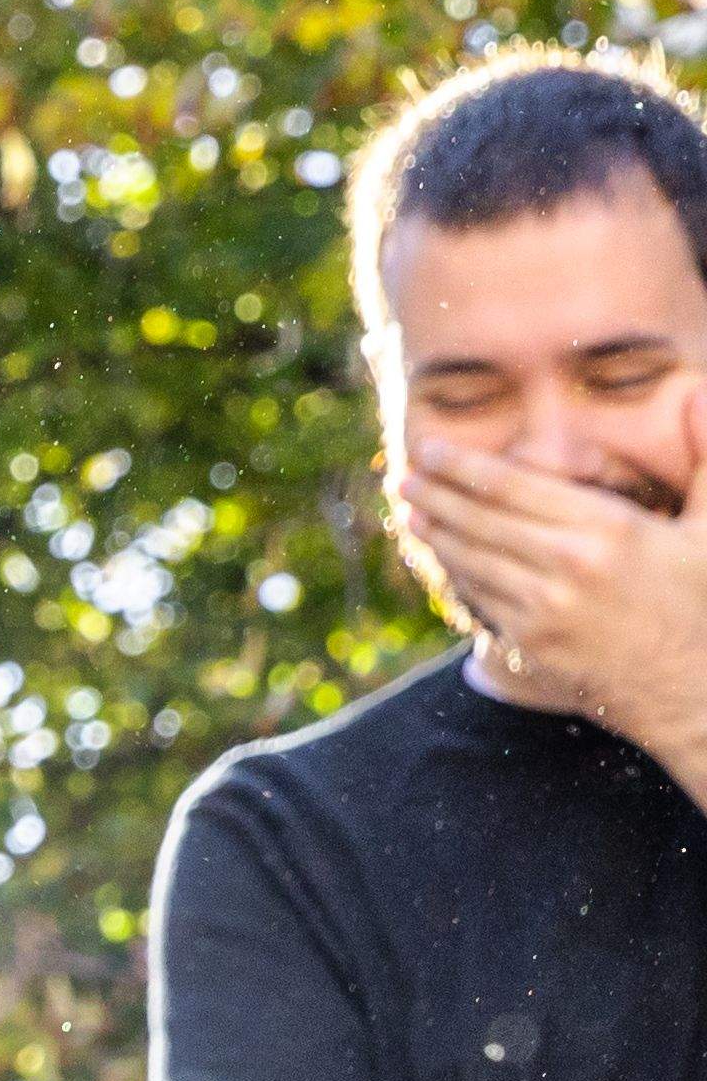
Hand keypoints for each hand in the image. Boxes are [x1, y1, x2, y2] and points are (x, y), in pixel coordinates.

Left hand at [397, 433, 706, 777]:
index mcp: (608, 529)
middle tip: (403, 475)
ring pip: (471, 558)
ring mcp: (545, 607)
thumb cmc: (706, 602)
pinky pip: (481, 596)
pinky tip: (444, 556)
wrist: (699, 691)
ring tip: (412, 509)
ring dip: (436, 532)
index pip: (511, 486)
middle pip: (479, 519)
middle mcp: (567, 564)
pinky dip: (456, 571)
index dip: (461, 465)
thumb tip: (701, 389)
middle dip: (435, 493)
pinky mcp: (533, 642)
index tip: (428, 448)